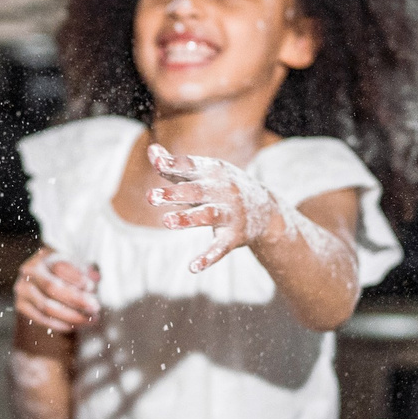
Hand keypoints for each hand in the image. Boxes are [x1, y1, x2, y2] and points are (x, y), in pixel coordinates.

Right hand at [13, 246, 99, 333]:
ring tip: (90, 319)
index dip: (77, 278)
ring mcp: (22, 289)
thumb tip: (96, 277)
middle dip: (76, 300)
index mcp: (43, 257)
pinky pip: (40, 319)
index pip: (60, 268)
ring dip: (71, 316)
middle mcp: (29, 271)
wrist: (43, 282)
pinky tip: (74, 326)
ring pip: (46, 307)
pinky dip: (59, 324)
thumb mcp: (76, 266)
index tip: (91, 287)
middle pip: (52, 288)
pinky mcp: (20, 305)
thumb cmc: (65, 273)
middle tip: (95, 307)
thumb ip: (85, 271)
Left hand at [147, 144, 282, 273]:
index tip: (156, 162)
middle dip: (174, 193)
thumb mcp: (205, 173)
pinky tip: (193, 267)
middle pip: (196, 191)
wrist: (266, 210)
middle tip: (151, 197)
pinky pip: (220, 248)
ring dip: (187, 218)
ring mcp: (231, 214)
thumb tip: (151, 150)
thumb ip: (176, 165)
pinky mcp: (235, 236)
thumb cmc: (224, 188)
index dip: (173, 164)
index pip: (191, 166)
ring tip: (167, 221)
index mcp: (213, 172)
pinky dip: (208, 257)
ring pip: (208, 216)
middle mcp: (223, 190)